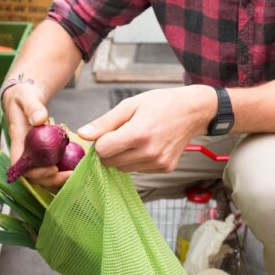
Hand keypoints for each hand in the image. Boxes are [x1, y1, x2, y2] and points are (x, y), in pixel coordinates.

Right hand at [2, 82, 71, 186]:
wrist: (24, 97)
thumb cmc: (23, 97)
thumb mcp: (26, 97)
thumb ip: (32, 107)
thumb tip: (39, 119)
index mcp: (18, 142)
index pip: (21, 166)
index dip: (36, 173)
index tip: (53, 168)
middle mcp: (24, 152)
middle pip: (34, 176)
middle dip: (51, 180)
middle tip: (71, 175)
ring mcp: (34, 155)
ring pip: (43, 175)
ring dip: (58, 180)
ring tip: (75, 176)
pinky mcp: (43, 154)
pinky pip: (51, 167)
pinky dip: (62, 172)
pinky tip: (76, 168)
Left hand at [78, 85, 216, 172]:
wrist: (192, 111)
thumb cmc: (160, 104)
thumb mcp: (130, 105)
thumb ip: (105, 122)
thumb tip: (82, 134)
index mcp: (138, 134)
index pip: (102, 150)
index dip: (102, 140)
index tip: (111, 130)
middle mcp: (149, 153)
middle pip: (110, 162)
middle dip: (111, 149)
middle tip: (124, 133)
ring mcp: (158, 163)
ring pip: (123, 168)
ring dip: (123, 156)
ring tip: (137, 138)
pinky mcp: (165, 169)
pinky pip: (138, 170)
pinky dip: (137, 160)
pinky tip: (149, 145)